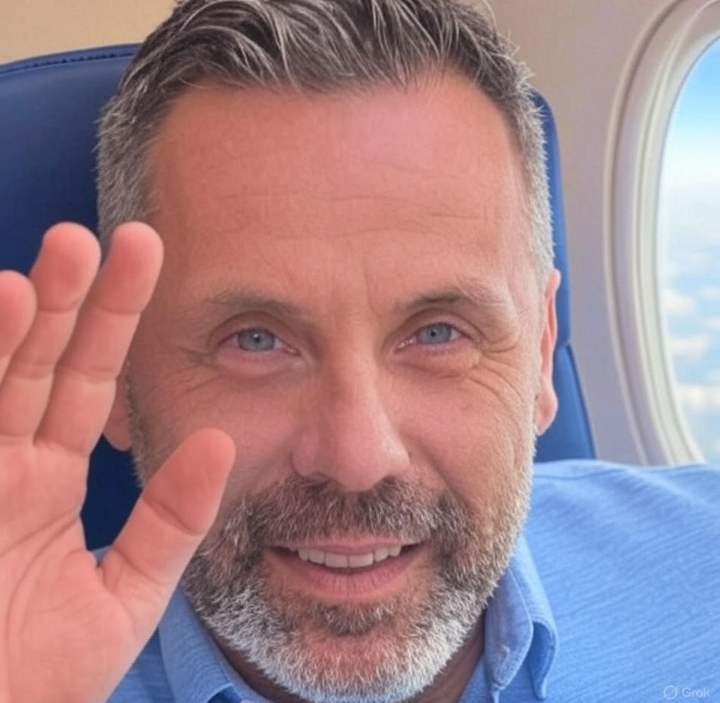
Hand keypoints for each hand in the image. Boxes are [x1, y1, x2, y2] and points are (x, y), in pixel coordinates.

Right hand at [0, 222, 234, 702]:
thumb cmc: (40, 682)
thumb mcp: (123, 596)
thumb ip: (170, 522)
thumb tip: (217, 443)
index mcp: (48, 482)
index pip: (88, 384)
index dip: (113, 324)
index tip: (143, 260)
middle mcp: (4, 466)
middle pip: (40, 366)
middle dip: (69, 303)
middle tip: (100, 237)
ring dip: (13, 327)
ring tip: (47, 270)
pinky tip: (0, 312)